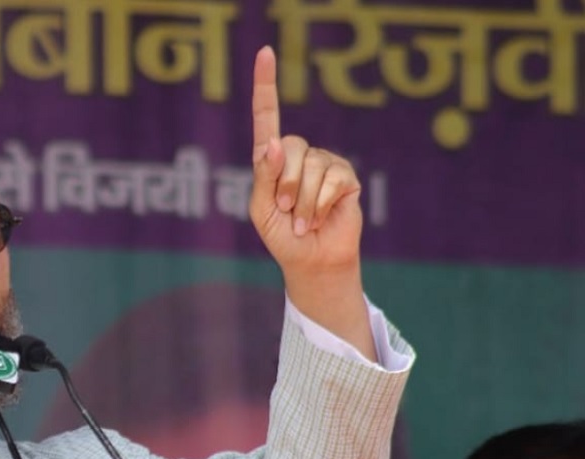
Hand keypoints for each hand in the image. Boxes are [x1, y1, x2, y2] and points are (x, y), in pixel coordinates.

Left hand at [248, 46, 375, 360]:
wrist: (310, 259)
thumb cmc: (281, 234)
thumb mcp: (260, 207)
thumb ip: (263, 176)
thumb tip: (272, 143)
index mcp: (272, 159)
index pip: (267, 116)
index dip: (265, 85)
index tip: (264, 52)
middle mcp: (299, 154)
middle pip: (287, 147)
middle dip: (283, 185)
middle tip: (284, 211)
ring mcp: (325, 162)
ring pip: (309, 168)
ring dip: (301, 203)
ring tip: (302, 221)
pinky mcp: (346, 176)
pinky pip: (331, 180)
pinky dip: (318, 206)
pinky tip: (319, 219)